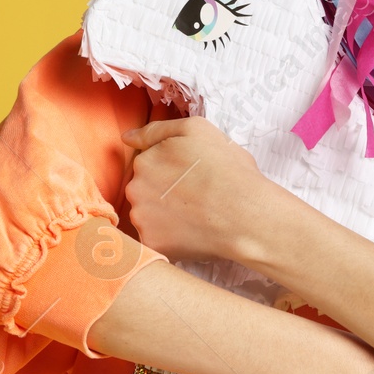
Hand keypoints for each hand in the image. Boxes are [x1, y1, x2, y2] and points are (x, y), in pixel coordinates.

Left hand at [120, 117, 270, 263]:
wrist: (247, 215)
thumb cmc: (228, 170)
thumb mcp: (197, 130)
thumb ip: (156, 130)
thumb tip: (126, 138)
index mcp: (145, 160)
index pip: (148, 164)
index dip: (172, 169)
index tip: (192, 176)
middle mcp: (135, 189)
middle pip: (144, 190)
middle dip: (164, 193)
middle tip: (195, 196)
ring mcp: (142, 218)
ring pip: (148, 216)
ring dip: (165, 216)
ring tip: (195, 215)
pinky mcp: (152, 244)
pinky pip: (155, 239)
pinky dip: (170, 238)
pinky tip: (191, 232)